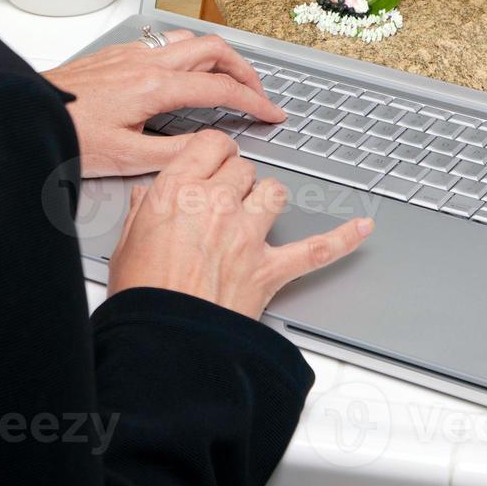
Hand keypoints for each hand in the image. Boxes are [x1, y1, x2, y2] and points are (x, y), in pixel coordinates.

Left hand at [42, 31, 285, 178]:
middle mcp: (146, 62)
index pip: (220, 88)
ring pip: (190, 40)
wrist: (27, 114)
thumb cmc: (67, 135)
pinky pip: (166, 44)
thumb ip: (176, 153)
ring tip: (228, 81)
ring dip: (217, 57)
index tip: (272, 113)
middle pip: (214, 49)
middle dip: (245, 69)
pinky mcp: (117, 55)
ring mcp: (131, 53)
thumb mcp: (126, 158)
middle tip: (257, 94)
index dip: (254, 101)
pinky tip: (184, 76)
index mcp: (154, 87)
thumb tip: (211, 148)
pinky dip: (190, 55)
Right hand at [106, 130, 372, 319]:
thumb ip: (142, 212)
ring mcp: (248, 235)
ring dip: (268, 198)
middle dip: (236, 179)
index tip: (212, 160)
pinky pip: (316, 248)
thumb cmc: (141, 295)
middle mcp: (217, 204)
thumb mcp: (125, 244)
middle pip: (244, 167)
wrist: (163, 340)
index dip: (214, 152)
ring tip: (258, 211)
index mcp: (178, 190)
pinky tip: (361, 228)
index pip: (211, 145)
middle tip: (224, 197)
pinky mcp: (269, 269)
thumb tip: (147, 197)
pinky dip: (342, 239)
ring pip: (274, 192)